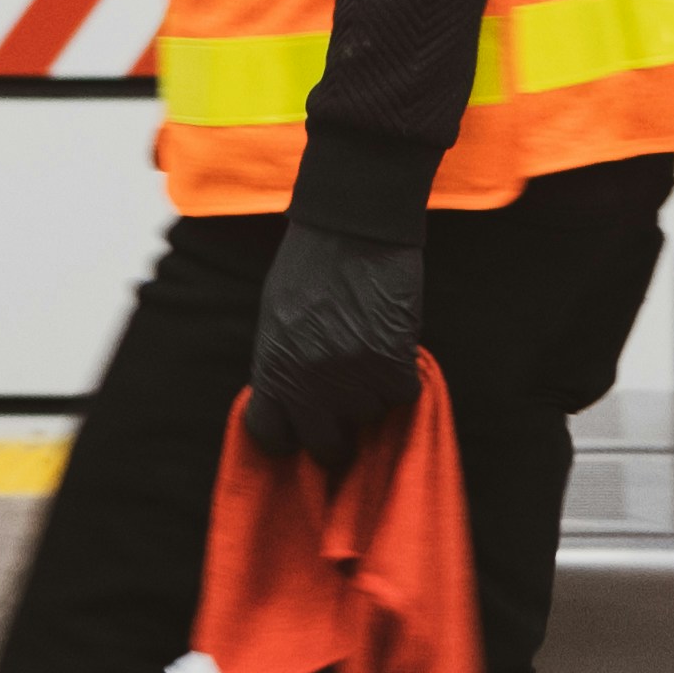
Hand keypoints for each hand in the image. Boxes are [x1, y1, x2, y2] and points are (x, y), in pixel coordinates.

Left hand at [242, 221, 426, 470]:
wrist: (352, 226)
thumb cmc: (309, 264)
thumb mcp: (275, 318)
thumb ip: (282, 363)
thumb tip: (293, 400)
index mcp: (273, 369)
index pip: (270, 435)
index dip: (288, 439)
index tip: (300, 434)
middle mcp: (309, 384)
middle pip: (325, 446)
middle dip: (336, 438)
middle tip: (348, 421)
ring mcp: (352, 379)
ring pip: (370, 418)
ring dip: (373, 396)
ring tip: (371, 358)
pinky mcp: (392, 365)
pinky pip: (402, 395)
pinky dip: (402, 378)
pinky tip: (395, 350)